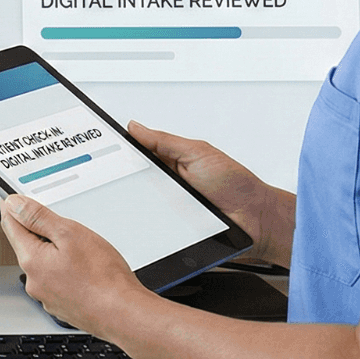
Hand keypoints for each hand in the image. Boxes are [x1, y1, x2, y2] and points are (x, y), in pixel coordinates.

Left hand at [0, 194, 152, 337]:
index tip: (12, 199)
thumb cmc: (104, 278)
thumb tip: (14, 205)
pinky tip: (85, 271)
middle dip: (39, 231)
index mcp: (31, 260)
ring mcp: (47, 297)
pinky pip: (56, 281)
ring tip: (81, 251)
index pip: (11, 226)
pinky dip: (65, 271)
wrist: (125, 315)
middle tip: (60, 223)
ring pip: (44, 264)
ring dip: (54, 252)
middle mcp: (34, 281)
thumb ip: (38, 217)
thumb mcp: (70, 233)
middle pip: (27, 245)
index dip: (12, 209)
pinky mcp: (62, 305)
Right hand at [127, 120, 279, 258]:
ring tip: (142, 201)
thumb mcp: (198, 153)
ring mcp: (167, 208)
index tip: (103, 150)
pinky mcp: (170, 231)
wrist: (256, 221)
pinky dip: (145, 226)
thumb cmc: (236, 185)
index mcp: (171, 163)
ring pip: (137, 206)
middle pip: (131, 182)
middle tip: (122, 179)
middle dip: (123, 181)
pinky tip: (148, 222)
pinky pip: (149, 228)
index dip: (120, 153)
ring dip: (135, 205)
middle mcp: (166, 185)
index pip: (137, 156)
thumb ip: (165, 141)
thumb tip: (135, 127)